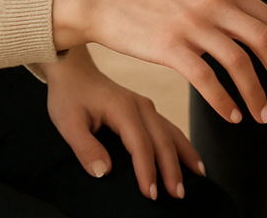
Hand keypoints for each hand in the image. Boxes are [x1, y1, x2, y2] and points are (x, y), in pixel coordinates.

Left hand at [39, 47, 202, 200]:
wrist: (73, 71)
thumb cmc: (69, 96)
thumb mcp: (67, 122)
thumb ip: (85, 147)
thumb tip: (104, 172)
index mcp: (122, 108)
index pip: (140, 145)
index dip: (147, 171)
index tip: (150, 194)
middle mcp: (141, 106)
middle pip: (163, 140)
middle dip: (172, 169)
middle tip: (177, 195)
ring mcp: (147, 106)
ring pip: (172, 132)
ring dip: (185, 155)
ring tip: (198, 177)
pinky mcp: (147, 110)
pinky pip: (169, 128)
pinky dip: (182, 144)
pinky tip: (191, 158)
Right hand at [52, 0, 266, 125]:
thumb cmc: (150, 3)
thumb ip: (229, 10)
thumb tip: (263, 37)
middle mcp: (214, 2)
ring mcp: (192, 22)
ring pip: (241, 62)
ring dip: (258, 93)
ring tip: (263, 116)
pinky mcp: (169, 45)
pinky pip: (207, 78)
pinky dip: (225, 100)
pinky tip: (232, 115)